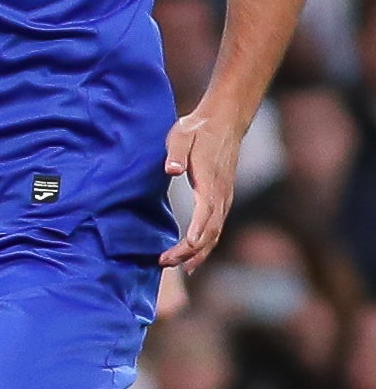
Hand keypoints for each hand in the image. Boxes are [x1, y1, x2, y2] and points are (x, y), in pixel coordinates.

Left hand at [163, 106, 239, 267]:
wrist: (224, 120)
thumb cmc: (197, 129)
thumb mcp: (180, 135)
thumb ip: (174, 153)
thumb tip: (171, 170)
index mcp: (210, 183)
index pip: (205, 216)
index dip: (194, 236)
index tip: (180, 251)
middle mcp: (221, 195)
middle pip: (210, 232)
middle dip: (189, 252)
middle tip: (164, 263)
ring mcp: (224, 198)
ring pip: (215, 234)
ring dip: (198, 253)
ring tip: (177, 268)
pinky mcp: (222, 198)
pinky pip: (216, 227)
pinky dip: (205, 245)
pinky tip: (193, 257)